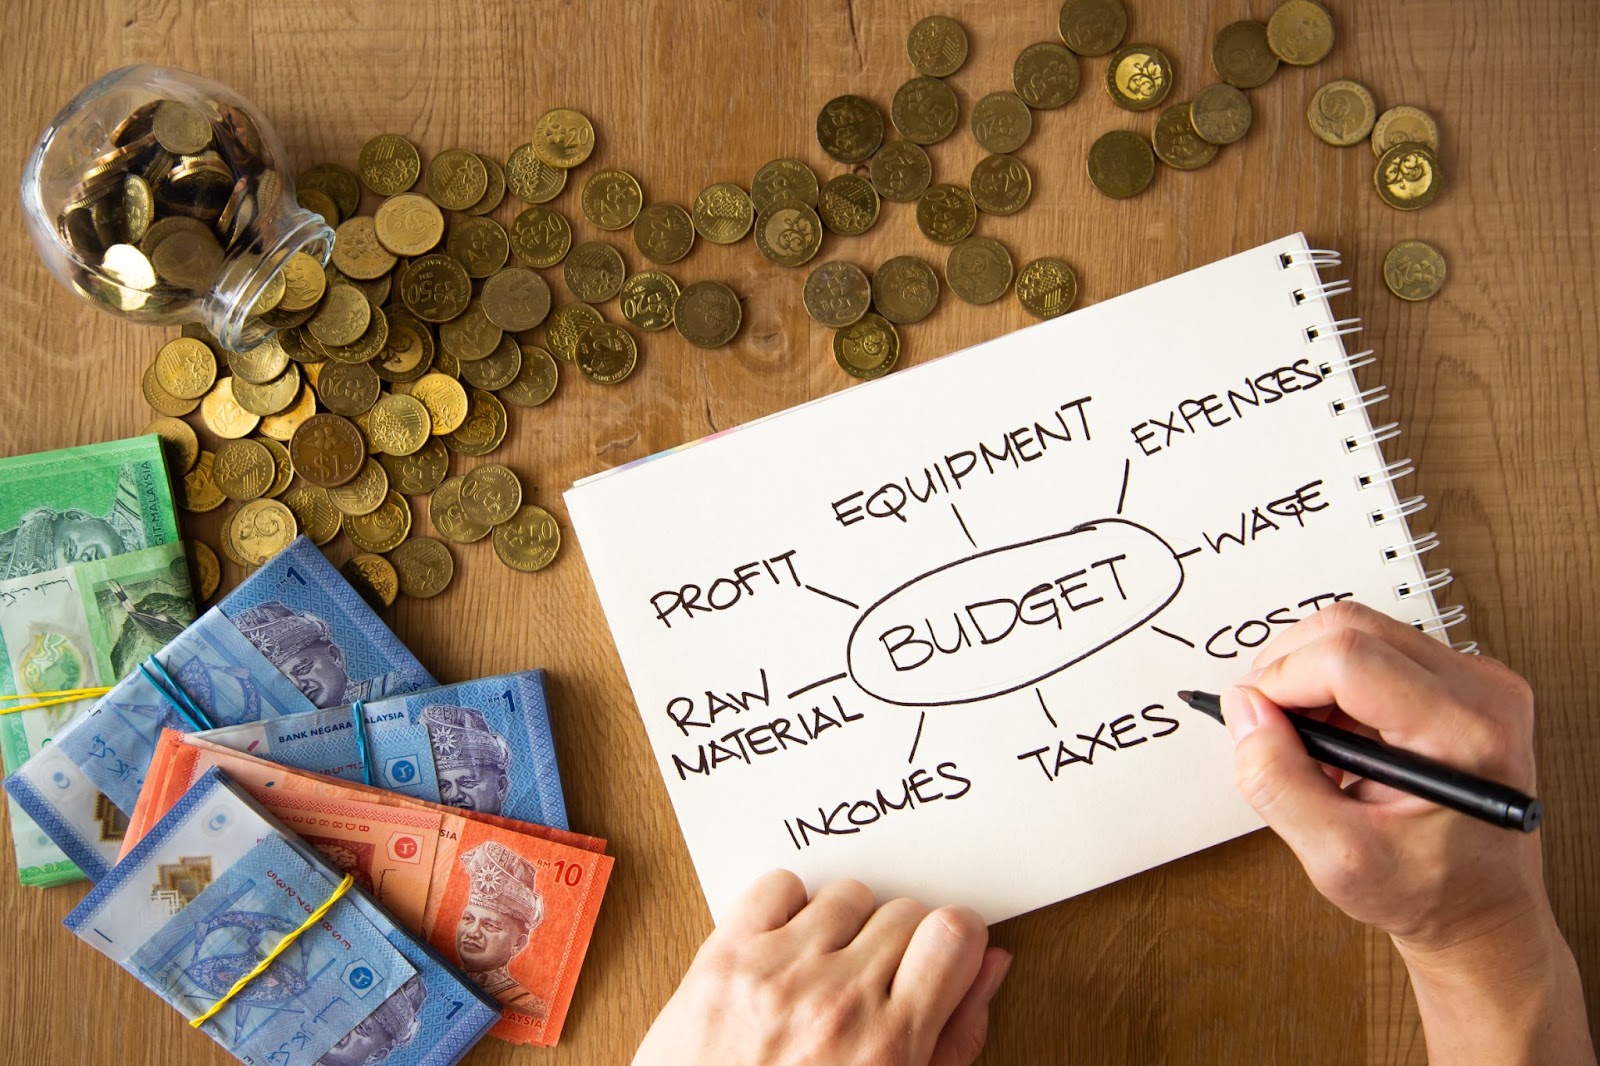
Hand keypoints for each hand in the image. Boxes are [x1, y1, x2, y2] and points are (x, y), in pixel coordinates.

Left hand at [632, 870, 1010, 1065]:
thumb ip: (954, 1036)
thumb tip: (989, 965)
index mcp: (886, 1044)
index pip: (954, 934)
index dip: (954, 940)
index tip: (940, 952)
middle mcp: (835, 1002)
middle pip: (904, 912)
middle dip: (899, 943)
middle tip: (876, 980)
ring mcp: (775, 974)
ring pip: (846, 895)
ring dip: (845, 925)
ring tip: (826, 969)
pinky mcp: (724, 958)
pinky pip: (778, 886)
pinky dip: (786, 908)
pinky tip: (786, 949)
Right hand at [1225, 600, 1593, 1064]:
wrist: (1483, 912)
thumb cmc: (1430, 892)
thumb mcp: (1337, 858)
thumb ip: (1278, 782)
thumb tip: (1244, 711)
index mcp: (1464, 734)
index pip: (1350, 658)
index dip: (1281, 679)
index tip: (1251, 716)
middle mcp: (1482, 692)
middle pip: (1352, 628)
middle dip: (1289, 669)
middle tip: (1268, 726)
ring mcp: (1477, 681)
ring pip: (1359, 631)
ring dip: (1310, 676)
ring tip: (1309, 744)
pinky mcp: (1462, 680)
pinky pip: (1377, 648)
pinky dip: (1334, 683)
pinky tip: (1337, 738)